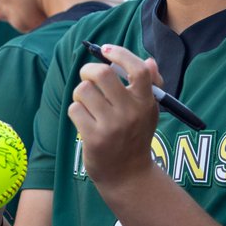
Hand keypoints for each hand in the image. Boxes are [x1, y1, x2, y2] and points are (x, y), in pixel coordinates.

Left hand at [67, 44, 160, 185]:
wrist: (127, 175)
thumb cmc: (135, 136)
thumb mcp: (148, 112)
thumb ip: (149, 85)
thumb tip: (150, 61)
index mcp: (146, 102)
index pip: (138, 69)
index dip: (120, 54)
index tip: (106, 50)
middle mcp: (130, 112)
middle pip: (102, 74)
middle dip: (89, 70)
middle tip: (88, 77)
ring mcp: (112, 126)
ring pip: (84, 90)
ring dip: (81, 93)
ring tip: (87, 103)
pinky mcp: (94, 138)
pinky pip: (75, 109)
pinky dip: (76, 111)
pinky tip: (85, 120)